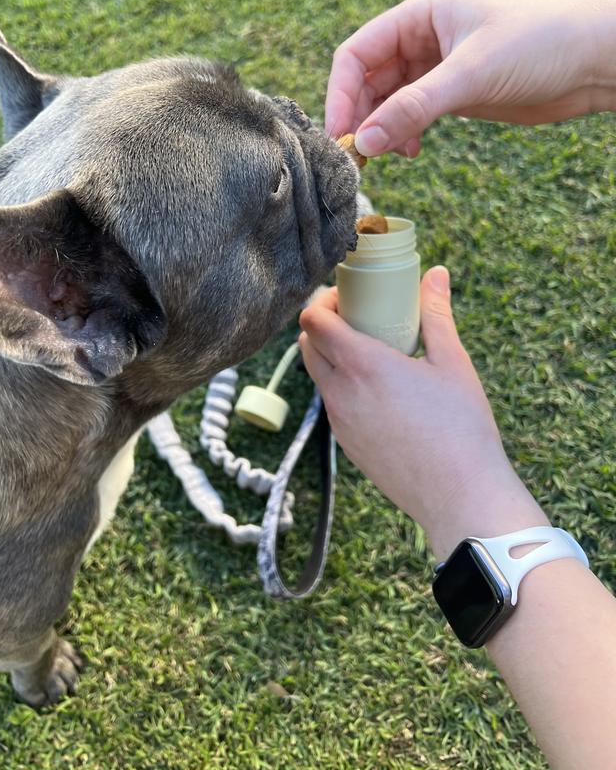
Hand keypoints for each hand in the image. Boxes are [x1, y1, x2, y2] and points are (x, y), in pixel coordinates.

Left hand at [298, 266, 546, 558]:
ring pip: (318, 376)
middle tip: (358, 319)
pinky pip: (333, 404)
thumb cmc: (462, 427)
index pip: (313, 321)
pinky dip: (343, 387)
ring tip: (370, 352)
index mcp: (362, 365)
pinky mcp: (346, 445)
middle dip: (324, 326)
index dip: (323, 303)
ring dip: (331, 356)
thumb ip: (436, 314)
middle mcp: (340, 392)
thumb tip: (435, 273)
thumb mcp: (452, 363)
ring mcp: (340, 422)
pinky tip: (379, 390)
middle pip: (307, 345)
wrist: (460, 496)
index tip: (347, 298)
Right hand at [325, 0, 615, 156]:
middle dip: (359, 116)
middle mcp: (421, 39)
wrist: (597, 59)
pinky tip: (410, 151)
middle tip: (357, 155)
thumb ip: (414, 107)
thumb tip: (365, 143)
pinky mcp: (454, 93)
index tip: (340, 133)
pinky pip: (411, 115)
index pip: (357, 53)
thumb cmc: (540, 43)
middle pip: (367, 80)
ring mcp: (436, 68)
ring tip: (387, 156)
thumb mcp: (471, 74)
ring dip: (380, 129)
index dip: (340, 93)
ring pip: (387, 101)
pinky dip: (403, 134)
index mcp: (419, 15)